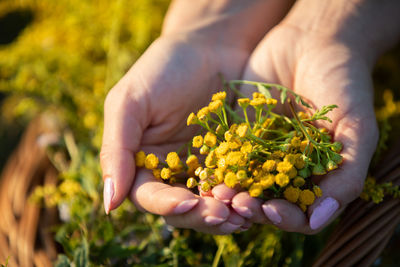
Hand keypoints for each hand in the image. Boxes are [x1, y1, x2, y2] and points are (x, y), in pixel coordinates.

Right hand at [100, 0, 293, 233]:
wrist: (209, 46)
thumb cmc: (163, 69)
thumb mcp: (130, 102)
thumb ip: (116, 150)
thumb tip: (108, 206)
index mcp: (140, 162)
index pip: (148, 196)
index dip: (166, 205)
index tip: (187, 203)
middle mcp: (170, 171)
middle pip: (181, 209)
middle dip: (201, 215)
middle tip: (224, 215)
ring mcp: (203, 169)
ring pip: (210, 205)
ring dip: (226, 215)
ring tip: (244, 215)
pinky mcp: (231, 163)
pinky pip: (236, 187)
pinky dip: (245, 198)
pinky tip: (257, 201)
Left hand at [213, 13, 381, 232]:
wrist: (310, 42)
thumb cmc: (342, 84)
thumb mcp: (354, 127)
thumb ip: (346, 174)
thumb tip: (318, 220)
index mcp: (314, 178)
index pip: (299, 213)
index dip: (286, 218)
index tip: (271, 211)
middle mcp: (285, 172)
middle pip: (265, 204)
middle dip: (251, 208)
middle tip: (236, 204)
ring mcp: (259, 155)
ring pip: (240, 185)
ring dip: (228, 194)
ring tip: (217, 192)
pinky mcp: (237, 136)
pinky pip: (223, 156)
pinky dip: (215, 166)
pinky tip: (206, 170)